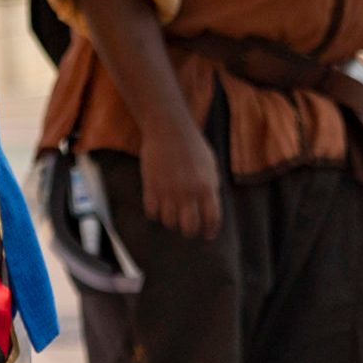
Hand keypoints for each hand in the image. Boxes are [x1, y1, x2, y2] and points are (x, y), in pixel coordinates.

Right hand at [138, 118, 221, 238]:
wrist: (168, 128)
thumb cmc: (192, 146)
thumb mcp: (210, 166)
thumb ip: (211, 188)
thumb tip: (209, 211)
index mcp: (207, 186)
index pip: (212, 220)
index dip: (210, 231)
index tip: (207, 234)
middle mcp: (188, 191)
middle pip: (189, 228)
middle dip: (190, 231)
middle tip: (188, 226)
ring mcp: (168, 190)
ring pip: (169, 222)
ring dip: (171, 220)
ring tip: (172, 212)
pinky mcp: (150, 186)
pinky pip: (152, 213)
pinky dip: (155, 213)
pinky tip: (159, 204)